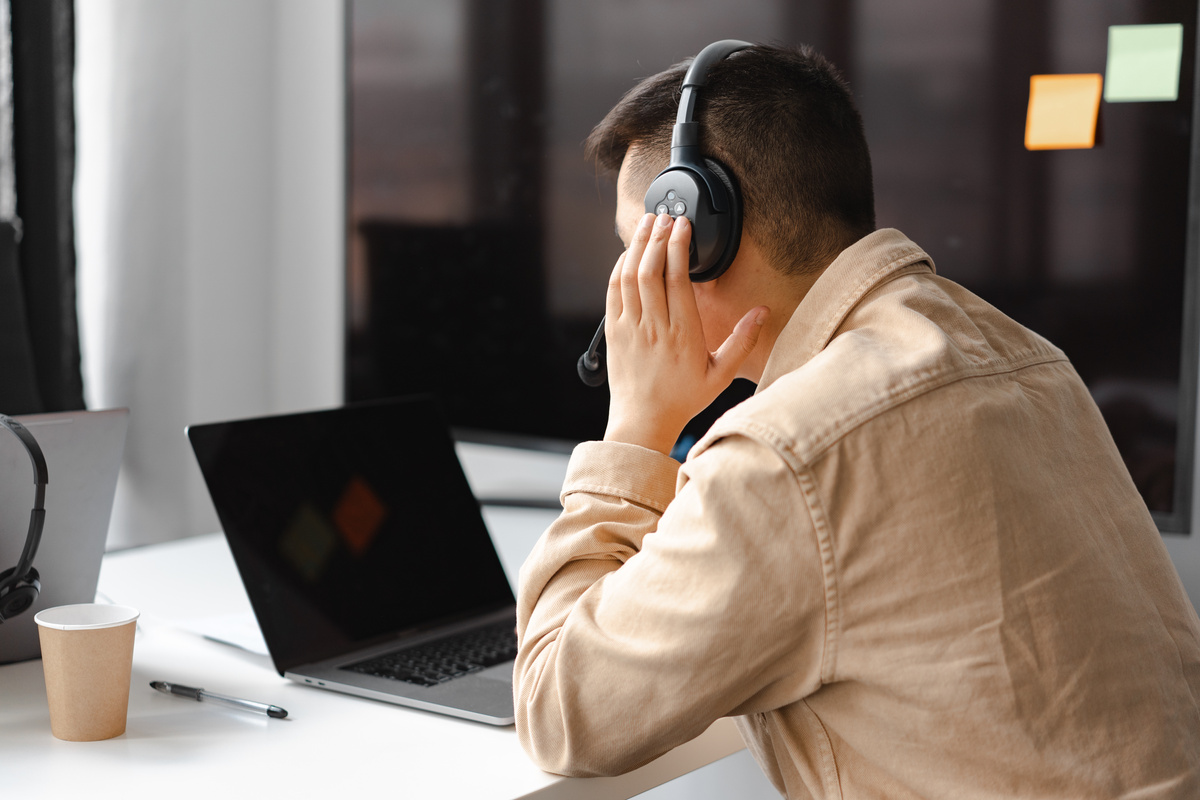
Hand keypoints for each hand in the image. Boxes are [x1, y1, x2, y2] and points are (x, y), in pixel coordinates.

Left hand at [603, 212, 767, 455]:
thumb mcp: (721, 374)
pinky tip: (628, 253)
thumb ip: (742, 341)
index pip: (678, 279)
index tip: (684, 225)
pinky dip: (620, 267)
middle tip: (666, 216)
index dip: (679, 246)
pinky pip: (614, 291)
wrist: (642, 422)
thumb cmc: (682, 400)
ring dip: (638, 245)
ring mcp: (630, 328)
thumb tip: (763, 312)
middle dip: (658, 237)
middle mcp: (654, 327)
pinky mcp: (613, 332)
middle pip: (651, 270)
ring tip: (648, 223)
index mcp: (683, 334)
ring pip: (629, 276)